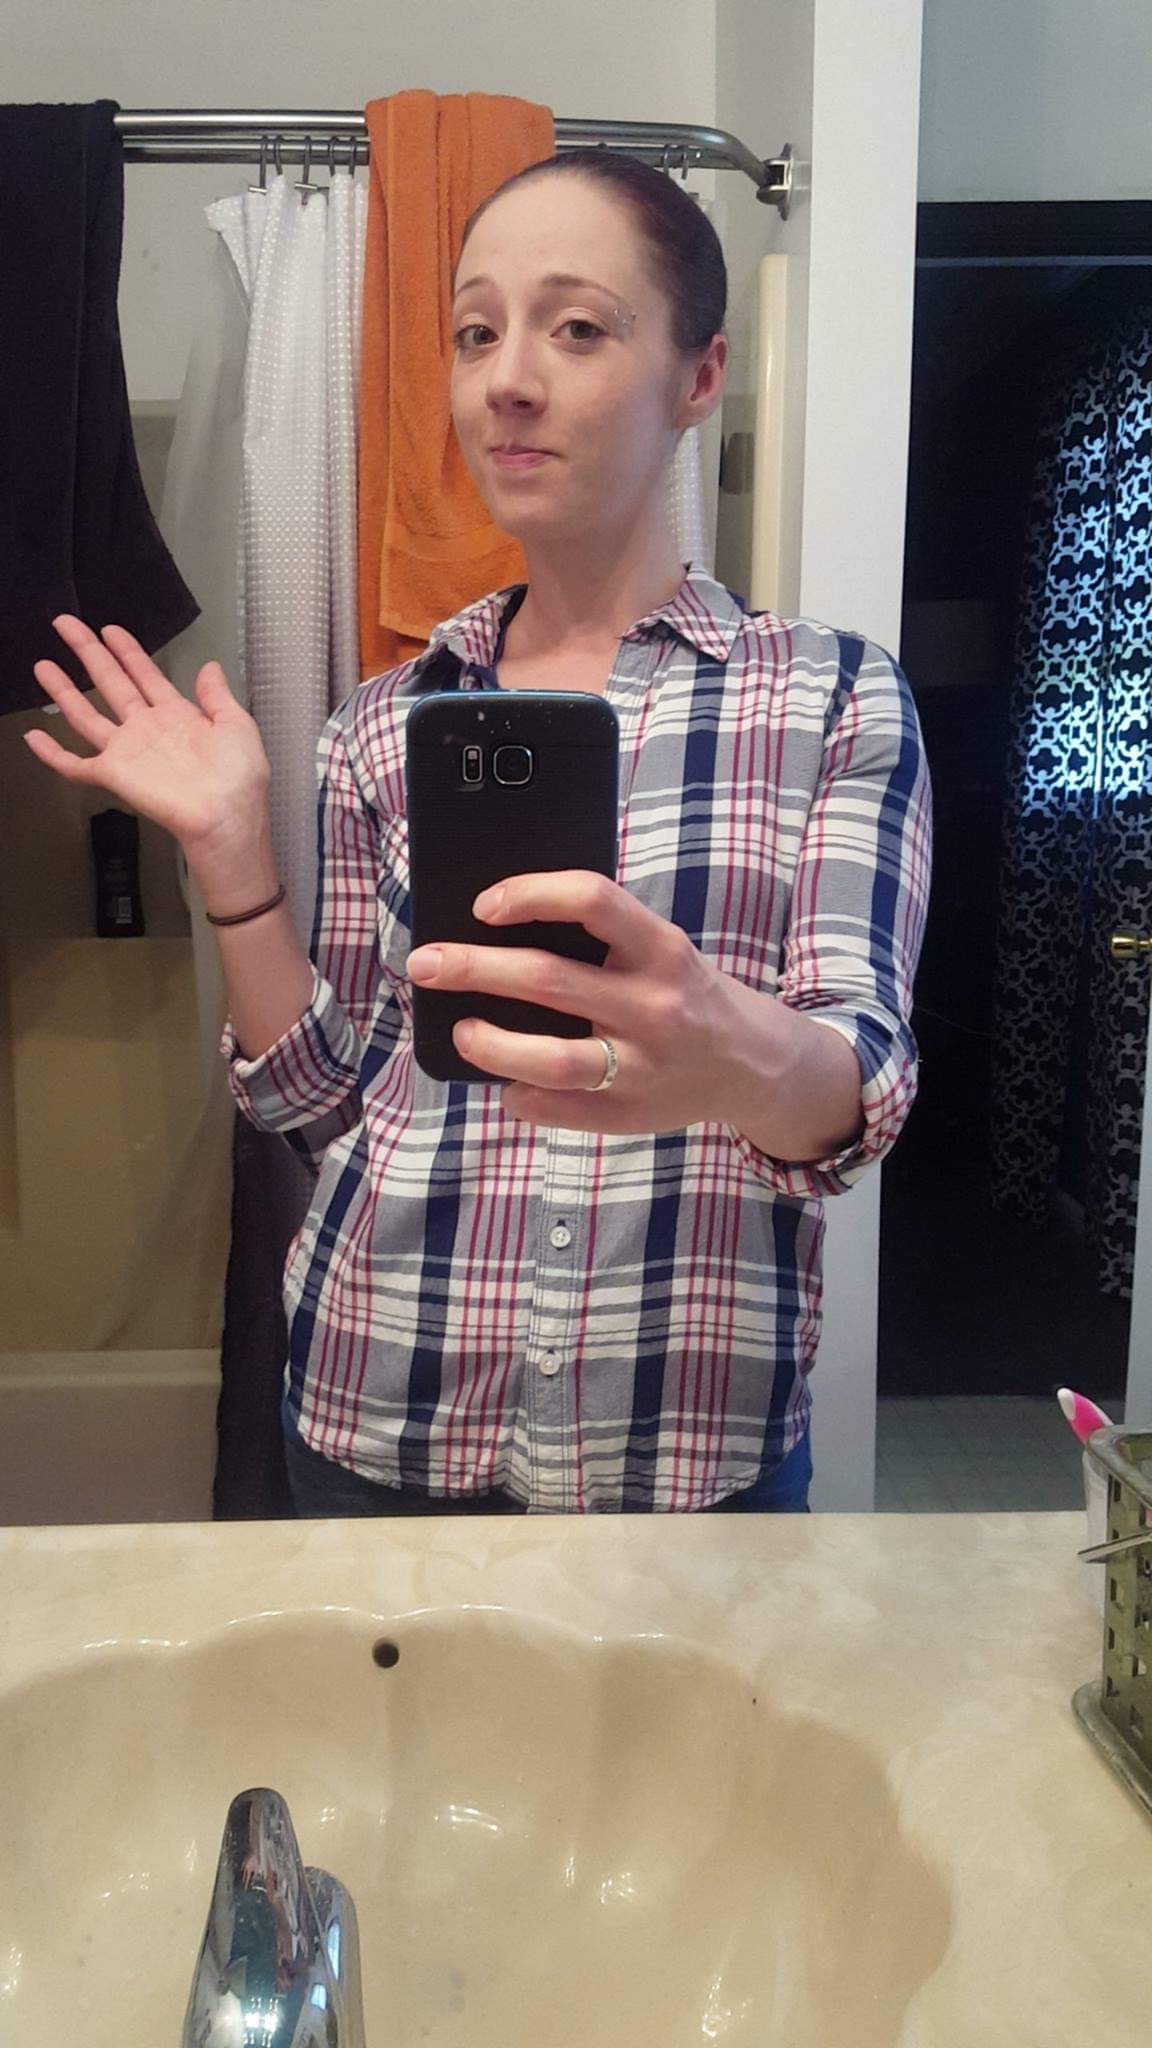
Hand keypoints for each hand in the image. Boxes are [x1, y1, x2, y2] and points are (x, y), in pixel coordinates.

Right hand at [20, 614, 270, 858]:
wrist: (227, 816)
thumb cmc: (239, 778)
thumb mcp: (236, 724)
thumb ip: (217, 695)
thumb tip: (210, 667)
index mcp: (176, 715)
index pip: (145, 674)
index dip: (127, 651)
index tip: (110, 630)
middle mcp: (147, 729)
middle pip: (109, 682)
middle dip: (88, 651)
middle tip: (66, 625)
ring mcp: (128, 751)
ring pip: (86, 715)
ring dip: (63, 691)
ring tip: (42, 665)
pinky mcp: (115, 775)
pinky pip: (76, 765)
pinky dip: (52, 754)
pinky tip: (33, 738)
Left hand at [406, 870, 745, 1133]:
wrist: (750, 1062)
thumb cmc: (681, 991)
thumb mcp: (658, 949)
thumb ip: (599, 937)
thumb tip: (495, 929)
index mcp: (661, 948)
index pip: (591, 900)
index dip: (530, 894)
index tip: (485, 904)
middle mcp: (655, 1004)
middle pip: (548, 979)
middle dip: (473, 968)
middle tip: (426, 964)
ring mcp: (642, 1064)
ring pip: (550, 1058)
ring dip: (490, 1045)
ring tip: (461, 1032)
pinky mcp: (629, 1113)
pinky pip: (554, 1106)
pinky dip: (517, 1093)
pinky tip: (505, 1081)